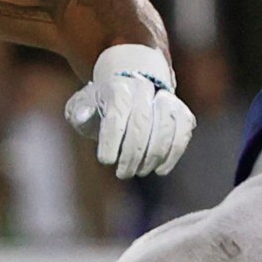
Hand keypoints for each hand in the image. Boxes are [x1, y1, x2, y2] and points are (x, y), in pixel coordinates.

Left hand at [65, 42, 197, 178]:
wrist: (131, 91)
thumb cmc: (103, 107)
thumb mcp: (83, 105)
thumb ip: (78, 111)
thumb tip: (81, 116)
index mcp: (117, 88)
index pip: (116, 114)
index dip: (111, 140)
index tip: (106, 161)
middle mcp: (144, 89)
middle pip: (141, 123)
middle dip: (132, 154)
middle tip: (123, 173)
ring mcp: (165, 99)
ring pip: (165, 127)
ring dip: (152, 156)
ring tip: (140, 172)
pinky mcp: (181, 112)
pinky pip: (182, 132)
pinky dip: (173, 154)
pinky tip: (160, 169)